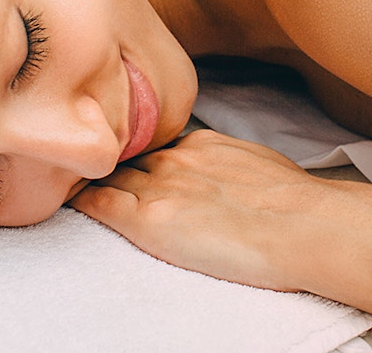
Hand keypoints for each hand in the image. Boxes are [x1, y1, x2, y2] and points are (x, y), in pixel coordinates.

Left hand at [69, 129, 320, 291]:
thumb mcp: (258, 167)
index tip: (124, 164)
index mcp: (202, 145)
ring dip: (89, 177)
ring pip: (108, 175)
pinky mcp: (150, 220)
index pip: (156, 148)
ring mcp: (160, 187)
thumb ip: (229, 167)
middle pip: (126, 158)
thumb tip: (228, 180)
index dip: (137, 157)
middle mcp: (175, 158)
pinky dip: (81, 199)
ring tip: (65, 179)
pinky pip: (100, 203)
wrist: (307, 225)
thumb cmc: (298, 206)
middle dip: (106, 162)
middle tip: (82, 167)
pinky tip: (66, 200)